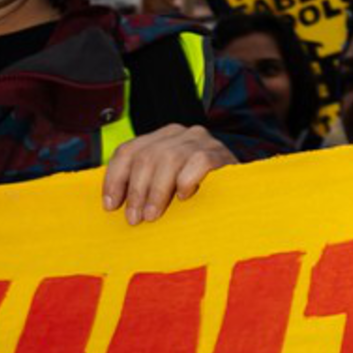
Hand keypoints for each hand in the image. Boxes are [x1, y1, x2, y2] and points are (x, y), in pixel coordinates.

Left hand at [102, 124, 238, 224]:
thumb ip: (144, 184)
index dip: (115, 178)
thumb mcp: (166, 185)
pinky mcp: (219, 152)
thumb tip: (111, 204)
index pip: (128, 151)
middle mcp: (179, 134)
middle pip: (146, 156)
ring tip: (153, 215)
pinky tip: (185, 197)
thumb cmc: (197, 192)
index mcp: (160, 138)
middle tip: (134, 219)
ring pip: (168, 159)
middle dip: (136, 190)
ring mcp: (201, 140)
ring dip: (157, 191)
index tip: (110, 205)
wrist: (242, 191)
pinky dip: (187, 181)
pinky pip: (198, 162)